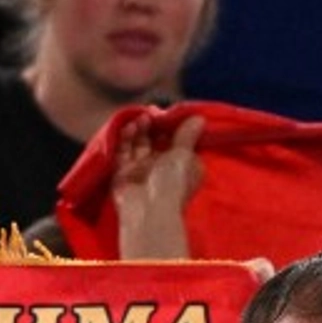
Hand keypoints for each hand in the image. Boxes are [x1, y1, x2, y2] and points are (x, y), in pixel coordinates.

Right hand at [113, 110, 203, 258]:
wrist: (149, 209)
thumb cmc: (173, 182)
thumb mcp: (184, 156)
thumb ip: (187, 135)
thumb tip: (199, 118)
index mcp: (181, 167)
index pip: (177, 143)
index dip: (172, 128)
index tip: (169, 114)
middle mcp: (161, 168)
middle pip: (155, 142)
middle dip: (153, 126)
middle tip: (152, 113)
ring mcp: (141, 171)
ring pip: (137, 145)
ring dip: (139, 130)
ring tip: (142, 119)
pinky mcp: (122, 173)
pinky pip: (122, 152)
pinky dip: (124, 139)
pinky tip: (129, 128)